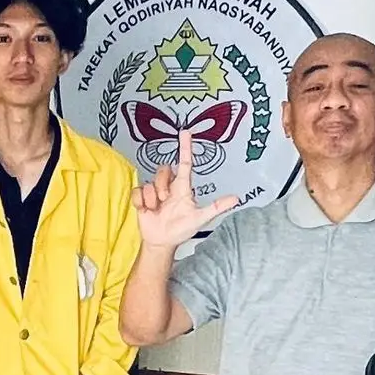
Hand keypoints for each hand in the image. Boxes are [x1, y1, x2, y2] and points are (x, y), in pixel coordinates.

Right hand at [132, 132, 237, 247]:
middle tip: (165, 201)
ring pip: (150, 182)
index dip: (185, 147)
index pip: (184, 163)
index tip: (185, 132)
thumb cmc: (181, 229)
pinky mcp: (141, 198)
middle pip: (163, 170)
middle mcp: (168, 186)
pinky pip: (138, 191)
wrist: (161, 243)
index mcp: (182, 188)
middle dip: (162, 185)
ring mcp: (154, 192)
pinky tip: (146, 210)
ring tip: (157, 209)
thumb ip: (216, 207)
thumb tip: (236, 198)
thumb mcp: (200, 218)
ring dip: (153, 198)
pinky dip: (141, 203)